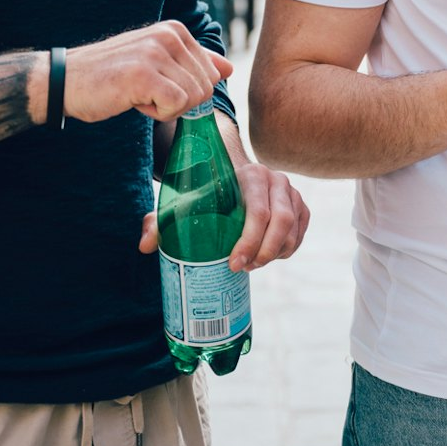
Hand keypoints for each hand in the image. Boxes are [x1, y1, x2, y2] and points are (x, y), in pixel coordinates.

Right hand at [65, 22, 232, 124]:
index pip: (212, 71)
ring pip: (194, 97)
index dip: (186, 88)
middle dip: (180, 100)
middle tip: (147, 92)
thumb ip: (194, 62)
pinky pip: (177, 105)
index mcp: (176, 30)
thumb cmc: (111, 75)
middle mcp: (169, 36)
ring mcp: (156, 53)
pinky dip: (158, 113)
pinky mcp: (144, 74)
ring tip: (138, 94)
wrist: (64, 81)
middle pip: (207, 86)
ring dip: (166, 107)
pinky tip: (134, 101)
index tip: (156, 83)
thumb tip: (229, 68)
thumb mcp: (157, 61)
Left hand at [138, 164, 310, 270]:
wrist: (232, 176)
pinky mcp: (300, 204)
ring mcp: (291, 192)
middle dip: (265, 252)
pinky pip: (302, 231)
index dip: (249, 242)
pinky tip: (272, 257)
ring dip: (276, 252)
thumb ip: (160, 222)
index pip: (258, 211)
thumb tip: (145, 246)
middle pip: (282, 221)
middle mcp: (276, 180)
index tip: (233, 265)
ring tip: (253, 265)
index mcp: (250, 176)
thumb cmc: (205, 194)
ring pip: (294, 229)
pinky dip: (289, 248)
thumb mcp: (181, 204)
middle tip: (243, 270)